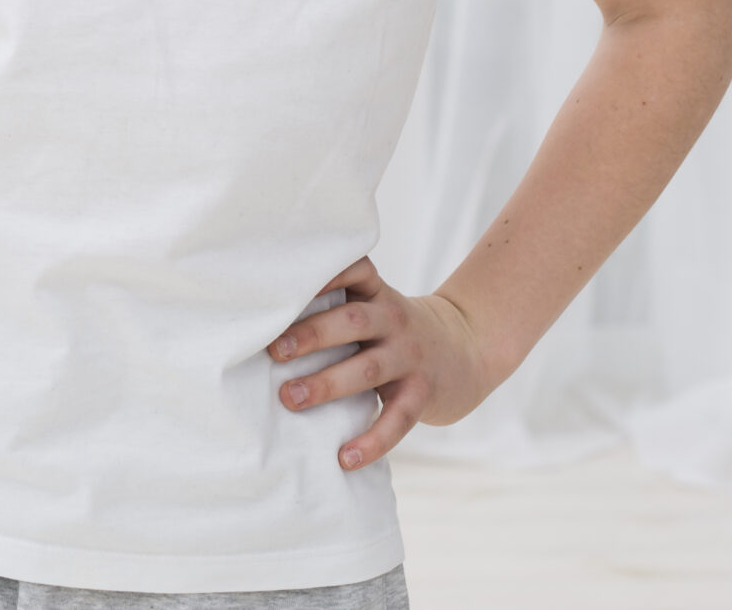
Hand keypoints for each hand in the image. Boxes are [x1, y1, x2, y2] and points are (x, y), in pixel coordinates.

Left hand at [265, 257, 491, 470]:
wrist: (467, 349)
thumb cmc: (397, 330)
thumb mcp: (376, 305)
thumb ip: (335, 306)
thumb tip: (263, 324)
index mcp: (376, 295)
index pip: (353, 273)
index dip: (324, 274)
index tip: (287, 285)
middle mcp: (394, 320)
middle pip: (352, 322)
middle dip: (311, 334)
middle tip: (274, 351)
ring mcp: (410, 357)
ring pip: (368, 369)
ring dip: (327, 384)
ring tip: (290, 398)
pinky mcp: (422, 394)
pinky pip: (397, 420)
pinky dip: (372, 441)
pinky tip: (345, 458)